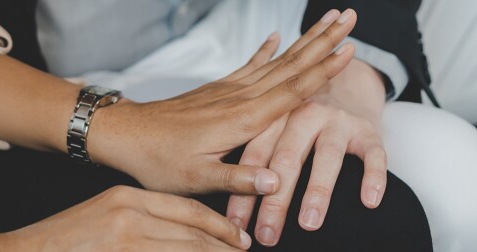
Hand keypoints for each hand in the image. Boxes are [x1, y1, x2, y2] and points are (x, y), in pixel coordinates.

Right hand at [6, 186, 250, 250]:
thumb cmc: (63, 241)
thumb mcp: (105, 216)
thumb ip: (142, 221)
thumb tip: (181, 235)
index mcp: (128, 198)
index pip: (187, 209)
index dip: (218, 225)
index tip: (238, 237)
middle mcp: (131, 213)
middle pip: (193, 231)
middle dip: (224, 246)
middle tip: (245, 251)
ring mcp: (127, 237)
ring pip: (186, 249)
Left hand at [86, 9, 357, 195]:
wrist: (126, 136)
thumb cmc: (160, 162)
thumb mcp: (196, 180)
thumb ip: (237, 180)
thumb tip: (277, 181)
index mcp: (242, 119)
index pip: (292, 90)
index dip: (323, 71)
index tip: (349, 50)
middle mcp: (240, 97)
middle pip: (292, 66)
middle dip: (324, 42)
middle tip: (350, 18)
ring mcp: (229, 90)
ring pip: (277, 61)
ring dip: (305, 41)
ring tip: (328, 22)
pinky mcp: (217, 90)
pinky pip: (250, 65)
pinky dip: (267, 50)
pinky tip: (278, 37)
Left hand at [226, 52, 389, 244]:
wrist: (343, 72)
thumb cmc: (295, 113)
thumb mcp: (264, 122)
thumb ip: (251, 152)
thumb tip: (244, 196)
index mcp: (273, 113)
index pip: (254, 156)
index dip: (244, 191)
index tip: (237, 224)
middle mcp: (304, 113)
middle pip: (288, 158)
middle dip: (277, 201)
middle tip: (268, 236)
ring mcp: (337, 120)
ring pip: (327, 156)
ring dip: (318, 190)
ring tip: (310, 223)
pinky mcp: (366, 128)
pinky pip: (374, 153)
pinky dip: (374, 176)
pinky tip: (370, 201)